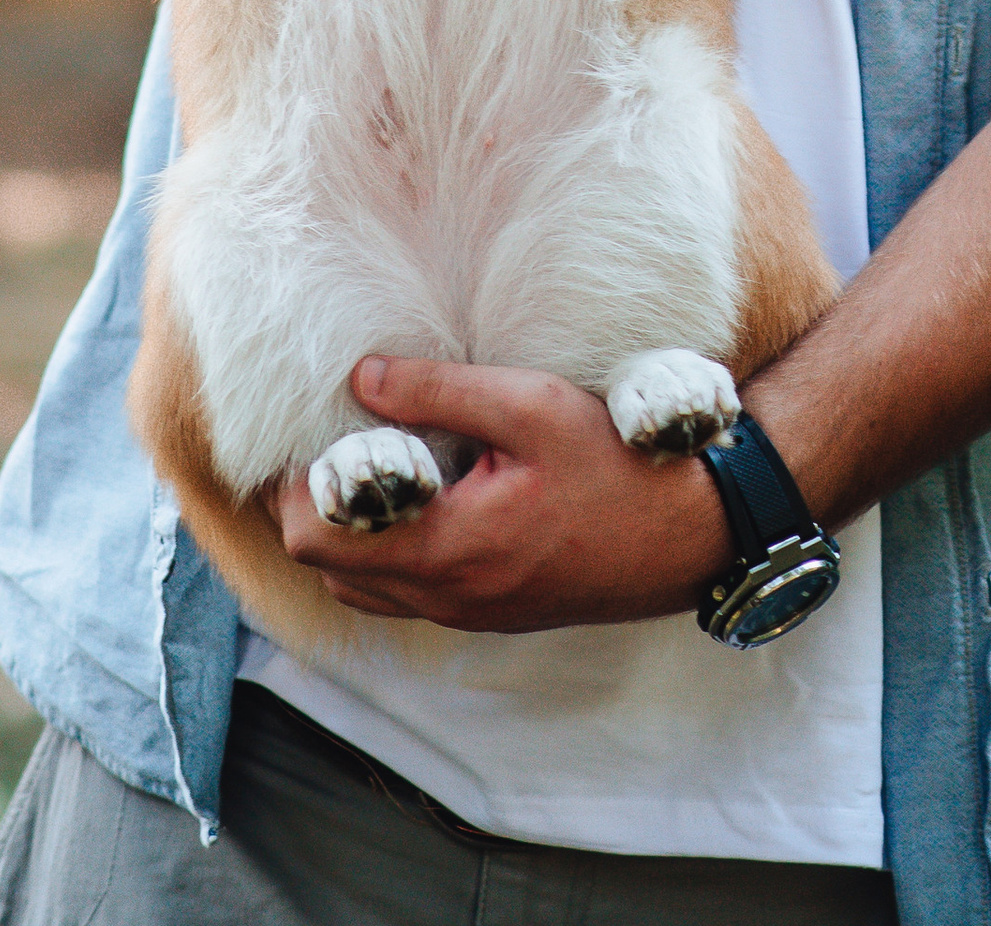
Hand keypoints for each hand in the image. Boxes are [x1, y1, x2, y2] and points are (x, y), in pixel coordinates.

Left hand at [272, 361, 732, 629]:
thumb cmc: (619, 465)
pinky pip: (411, 589)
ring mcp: (469, 611)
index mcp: (448, 548)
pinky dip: (394, 547)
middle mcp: (447, 596)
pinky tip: (427, 491)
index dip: (299, 485)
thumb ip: (441, 393)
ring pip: (368, 584)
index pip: (319, 537)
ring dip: (355, 530)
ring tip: (382, 460)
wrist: (691, 534)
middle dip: (318, 505)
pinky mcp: (491, 610)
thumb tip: (362, 379)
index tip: (317, 429)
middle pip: (331, 567)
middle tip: (343, 438)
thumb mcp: (533, 407)